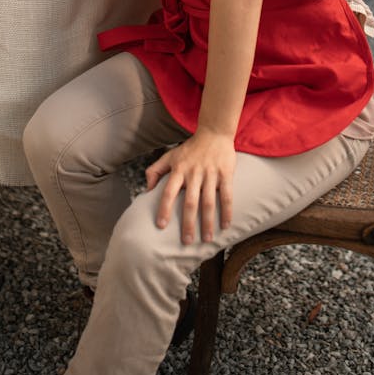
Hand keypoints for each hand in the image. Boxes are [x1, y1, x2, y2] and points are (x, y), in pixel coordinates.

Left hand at [145, 128, 235, 244]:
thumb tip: (146, 190)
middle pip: (190, 202)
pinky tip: (226, 226)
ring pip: (209, 202)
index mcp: (179, 169)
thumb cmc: (190, 148)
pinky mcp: (225, 173)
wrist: (214, 132)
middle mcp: (194, 173)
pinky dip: (227, 211)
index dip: (164, 208)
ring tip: (207, 240)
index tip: (161, 226)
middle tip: (186, 241)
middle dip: (188, 223)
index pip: (169, 191)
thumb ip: (155, 170)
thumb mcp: (170, 156)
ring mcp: (210, 173)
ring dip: (208, 222)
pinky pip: (227, 195)